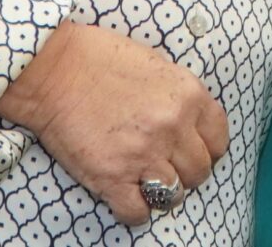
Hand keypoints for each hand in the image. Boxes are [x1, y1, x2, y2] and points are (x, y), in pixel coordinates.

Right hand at [0, 21, 228, 224]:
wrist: (52, 68)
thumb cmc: (99, 59)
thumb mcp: (155, 65)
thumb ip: (178, 98)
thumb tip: (189, 126)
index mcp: (188, 96)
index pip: (219, 139)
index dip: (207, 149)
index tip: (191, 151)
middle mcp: (172, 127)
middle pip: (199, 171)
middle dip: (184, 172)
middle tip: (163, 165)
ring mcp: (143, 154)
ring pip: (174, 195)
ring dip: (160, 191)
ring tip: (142, 180)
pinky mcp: (112, 176)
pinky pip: (137, 212)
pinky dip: (131, 209)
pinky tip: (122, 193)